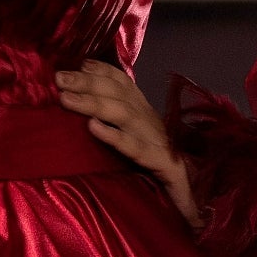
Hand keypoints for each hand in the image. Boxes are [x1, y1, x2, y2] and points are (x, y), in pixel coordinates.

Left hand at [54, 58, 196, 223]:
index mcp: (146, 114)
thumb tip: (87, 114)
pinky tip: (92, 128)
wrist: (199, 193)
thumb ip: (119, 125)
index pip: (124, 84)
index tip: (77, 63)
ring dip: (93, 103)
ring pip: (123, 114)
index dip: (102, 70)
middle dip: (87, 82)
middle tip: (58, 78)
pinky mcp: (161, 163)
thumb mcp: (138, 139)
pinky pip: (135, 148)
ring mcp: (156, 140)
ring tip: (65, 98)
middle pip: (118, 94)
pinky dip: (113, 136)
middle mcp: (150, 121)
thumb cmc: (161, 168)